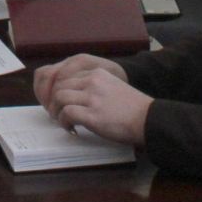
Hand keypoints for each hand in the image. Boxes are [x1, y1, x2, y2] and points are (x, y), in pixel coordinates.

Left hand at [34, 55, 151, 145]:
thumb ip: (95, 86)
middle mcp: (93, 81)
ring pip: (59, 97)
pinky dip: (64, 122)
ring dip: (57, 112)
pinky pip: (66, 113)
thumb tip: (75, 96)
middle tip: (60, 114)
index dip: (61, 90)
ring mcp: (92, 97)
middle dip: (55, 101)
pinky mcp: (92, 115)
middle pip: (60, 85)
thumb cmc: (132, 107)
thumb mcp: (112, 86)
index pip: (67, 75)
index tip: (63, 102)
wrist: (147, 119)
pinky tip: (73, 129)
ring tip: (65, 122)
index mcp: (97, 72)